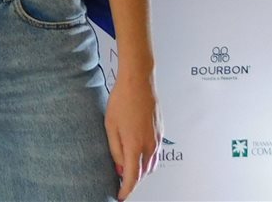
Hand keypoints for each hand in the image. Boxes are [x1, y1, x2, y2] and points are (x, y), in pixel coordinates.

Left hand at [105, 75, 160, 199]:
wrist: (138, 82)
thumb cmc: (121, 100)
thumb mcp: (110, 126)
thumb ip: (115, 150)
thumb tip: (120, 168)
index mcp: (135, 145)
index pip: (132, 177)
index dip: (127, 190)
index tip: (121, 196)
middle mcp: (149, 146)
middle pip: (143, 173)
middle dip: (134, 181)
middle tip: (121, 185)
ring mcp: (157, 139)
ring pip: (151, 165)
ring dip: (141, 172)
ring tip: (128, 172)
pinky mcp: (161, 133)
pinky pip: (155, 154)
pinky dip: (147, 161)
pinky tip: (138, 156)